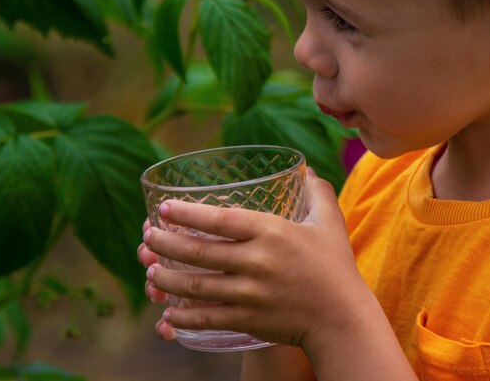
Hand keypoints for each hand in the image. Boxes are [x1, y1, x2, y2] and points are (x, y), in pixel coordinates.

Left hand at [141, 168, 374, 350]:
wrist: (342, 318)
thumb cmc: (335, 266)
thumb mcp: (329, 222)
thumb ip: (317, 192)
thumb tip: (306, 169)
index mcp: (272, 232)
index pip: (220, 219)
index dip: (187, 213)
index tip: (164, 208)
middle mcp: (256, 261)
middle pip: (199, 251)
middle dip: (165, 243)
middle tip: (148, 237)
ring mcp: (250, 293)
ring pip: (196, 285)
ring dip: (167, 278)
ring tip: (150, 270)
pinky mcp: (248, 320)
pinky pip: (207, 318)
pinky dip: (183, 317)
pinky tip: (168, 313)